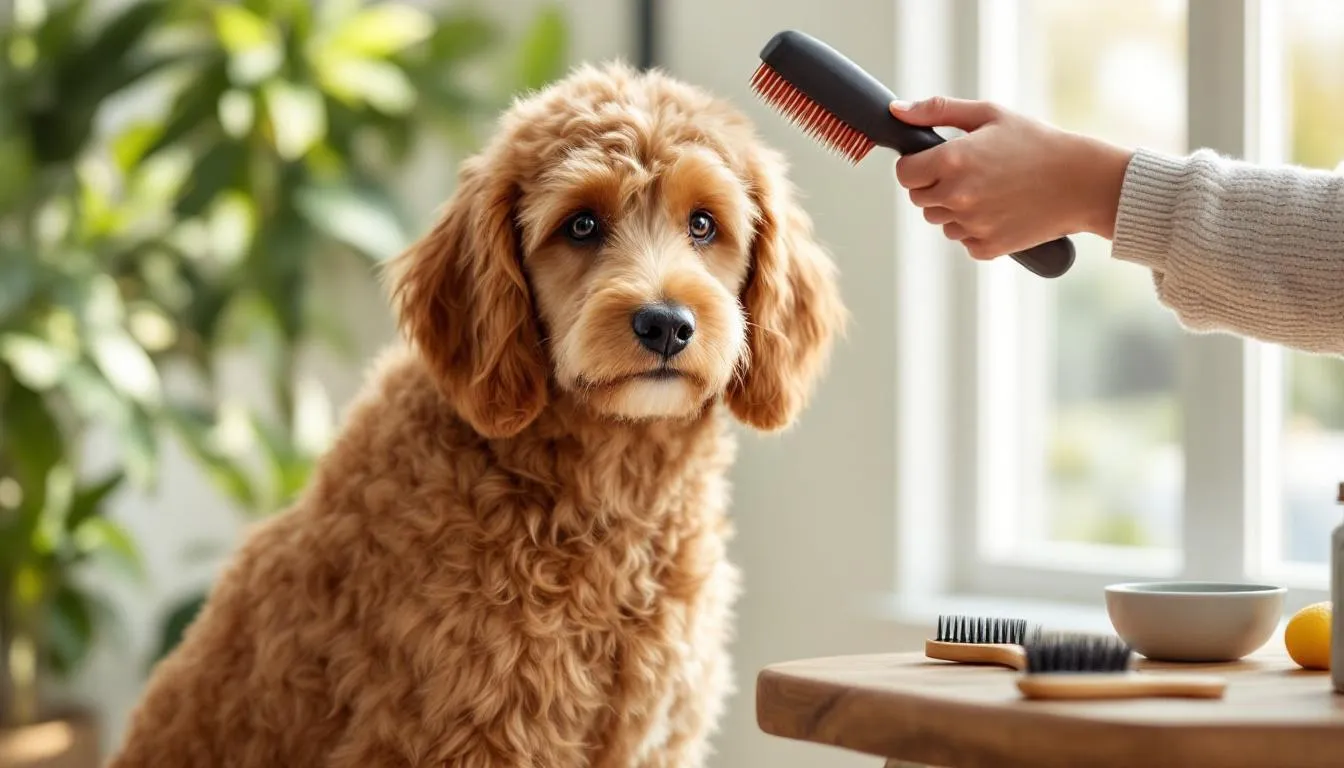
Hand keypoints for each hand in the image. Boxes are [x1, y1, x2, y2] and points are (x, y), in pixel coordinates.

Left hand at [889, 97, 1133, 259]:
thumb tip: (896, 111)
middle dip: (935, 186)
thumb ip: (937, 111)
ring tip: (989, 190)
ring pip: (940, 221)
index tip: (934, 161)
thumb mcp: (989, 114)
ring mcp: (971, 224)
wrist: (1081, 182)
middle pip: (919, 199)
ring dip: (954, 209)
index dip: (916, 166)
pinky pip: (963, 240)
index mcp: (951, 160)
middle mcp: (956, 196)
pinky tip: (1000, 210)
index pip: (904, 174)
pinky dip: (975, 229)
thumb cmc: (1037, 143)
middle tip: (970, 173)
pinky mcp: (986, 247)